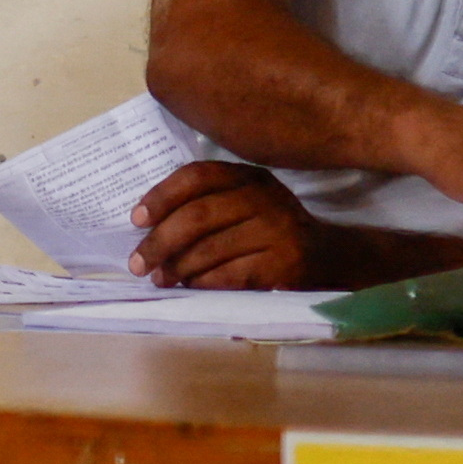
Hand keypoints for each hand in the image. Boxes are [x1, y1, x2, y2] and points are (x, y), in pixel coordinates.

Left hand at [132, 159, 332, 291]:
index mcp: (249, 177)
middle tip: (138, 263)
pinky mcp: (283, 265)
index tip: (136, 219)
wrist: (327, 255)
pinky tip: (190, 288)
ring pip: (210, 249)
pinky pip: (229, 276)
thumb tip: (147, 228)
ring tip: (160, 279)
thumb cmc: (269, 230)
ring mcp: (277, 230)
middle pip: (198, 215)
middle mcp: (264, 198)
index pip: (197, 175)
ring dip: (177, 268)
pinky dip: (203, 284)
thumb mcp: (245, 204)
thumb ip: (206, 204)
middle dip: (160, 241)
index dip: (161, 196)